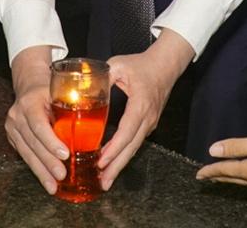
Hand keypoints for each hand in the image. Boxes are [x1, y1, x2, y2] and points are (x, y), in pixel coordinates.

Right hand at [4, 46, 66, 194]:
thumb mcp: (59, 90)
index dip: (51, 142)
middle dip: (48, 162)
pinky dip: (37, 168)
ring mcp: (12, 128)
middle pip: (33, 143)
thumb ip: (71, 104)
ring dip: (41, 171)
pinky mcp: (12, 137)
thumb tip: (94, 123)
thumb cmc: (49, 87)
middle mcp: (17, 116)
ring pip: (27, 153)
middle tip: (62, 175)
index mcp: (29, 102)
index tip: (65, 154)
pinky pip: (25, 155)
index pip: (39, 125)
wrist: (28, 84)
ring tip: (53, 186)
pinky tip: (46, 180)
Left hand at [97, 29, 193, 188]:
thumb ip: (101, 76)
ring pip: (134, 147)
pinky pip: (135, 141)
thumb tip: (81, 86)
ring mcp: (149, 122)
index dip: (114, 148)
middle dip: (117, 166)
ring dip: (120, 163)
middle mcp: (147, 118)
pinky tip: (112, 161)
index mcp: (140, 105)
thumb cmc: (142, 64)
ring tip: (105, 179)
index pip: (127, 131)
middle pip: (132, 147)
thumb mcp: (118, 65)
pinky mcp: (148, 123)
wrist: (165, 65)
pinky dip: (123, 153)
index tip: (102, 161)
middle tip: (103, 182)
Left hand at [197, 127, 246, 187]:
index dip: (212, 170)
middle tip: (206, 177)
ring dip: (232, 177)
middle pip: (234, 178)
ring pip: (245, 180)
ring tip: (223, 175)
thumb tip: (213, 151)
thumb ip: (237, 146)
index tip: (199, 174)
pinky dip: (245, 175)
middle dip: (219, 176)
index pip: (226, 170)